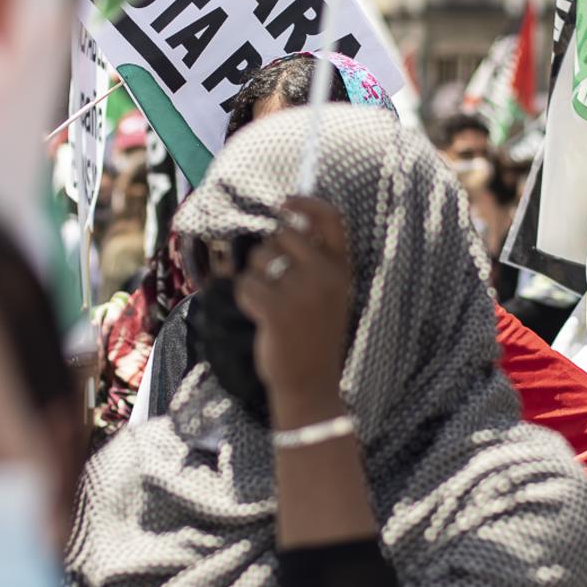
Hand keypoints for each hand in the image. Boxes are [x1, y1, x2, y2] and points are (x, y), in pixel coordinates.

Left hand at [233, 196, 354, 428]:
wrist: (310, 384)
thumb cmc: (313, 334)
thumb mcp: (328, 292)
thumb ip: (314, 258)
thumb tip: (281, 220)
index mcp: (342, 268)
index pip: (330, 218)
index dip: (305, 203)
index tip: (283, 203)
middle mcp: (326, 275)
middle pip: (281, 234)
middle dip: (268, 254)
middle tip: (276, 285)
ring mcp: (302, 291)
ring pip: (259, 259)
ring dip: (255, 278)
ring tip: (272, 305)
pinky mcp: (276, 309)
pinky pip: (245, 284)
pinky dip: (245, 298)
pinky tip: (260, 317)